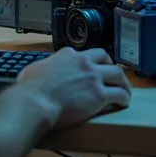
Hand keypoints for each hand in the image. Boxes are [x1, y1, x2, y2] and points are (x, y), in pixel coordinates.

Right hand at [15, 47, 131, 129]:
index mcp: (68, 55)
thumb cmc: (30, 89)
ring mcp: (93, 78)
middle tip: (112, 75)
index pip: (85, 54)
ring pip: (118, 74)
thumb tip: (39, 71)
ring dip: (123, 82)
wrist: (35, 102)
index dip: (90, 62)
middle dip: (111, 66)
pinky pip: (119, 94)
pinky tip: (124, 102)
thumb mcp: (34, 69)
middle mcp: (84, 62)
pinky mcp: (99, 95)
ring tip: (125, 89)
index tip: (91, 69)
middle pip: (106, 59)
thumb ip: (43, 67)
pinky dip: (124, 97)